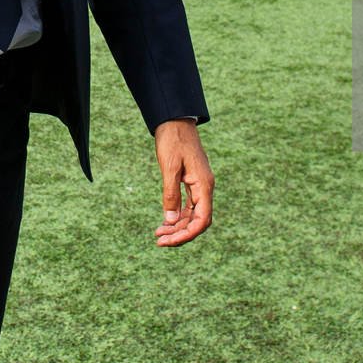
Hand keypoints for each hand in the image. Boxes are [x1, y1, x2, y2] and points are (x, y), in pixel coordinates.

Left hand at [152, 119, 212, 246]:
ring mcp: (199, 186)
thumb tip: (170, 221)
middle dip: (180, 234)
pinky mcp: (192, 183)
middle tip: (159, 241)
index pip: (202, 220)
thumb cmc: (173, 141)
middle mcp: (204, 188)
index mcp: (203, 185)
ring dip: (177, 227)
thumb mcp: (169, 168)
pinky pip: (188, 206)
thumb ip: (171, 195)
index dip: (187, 234)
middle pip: (198, 221)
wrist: (175, 121)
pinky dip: (178, 216)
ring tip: (159, 234)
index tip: (169, 240)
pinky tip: (165, 222)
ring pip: (193, 215)